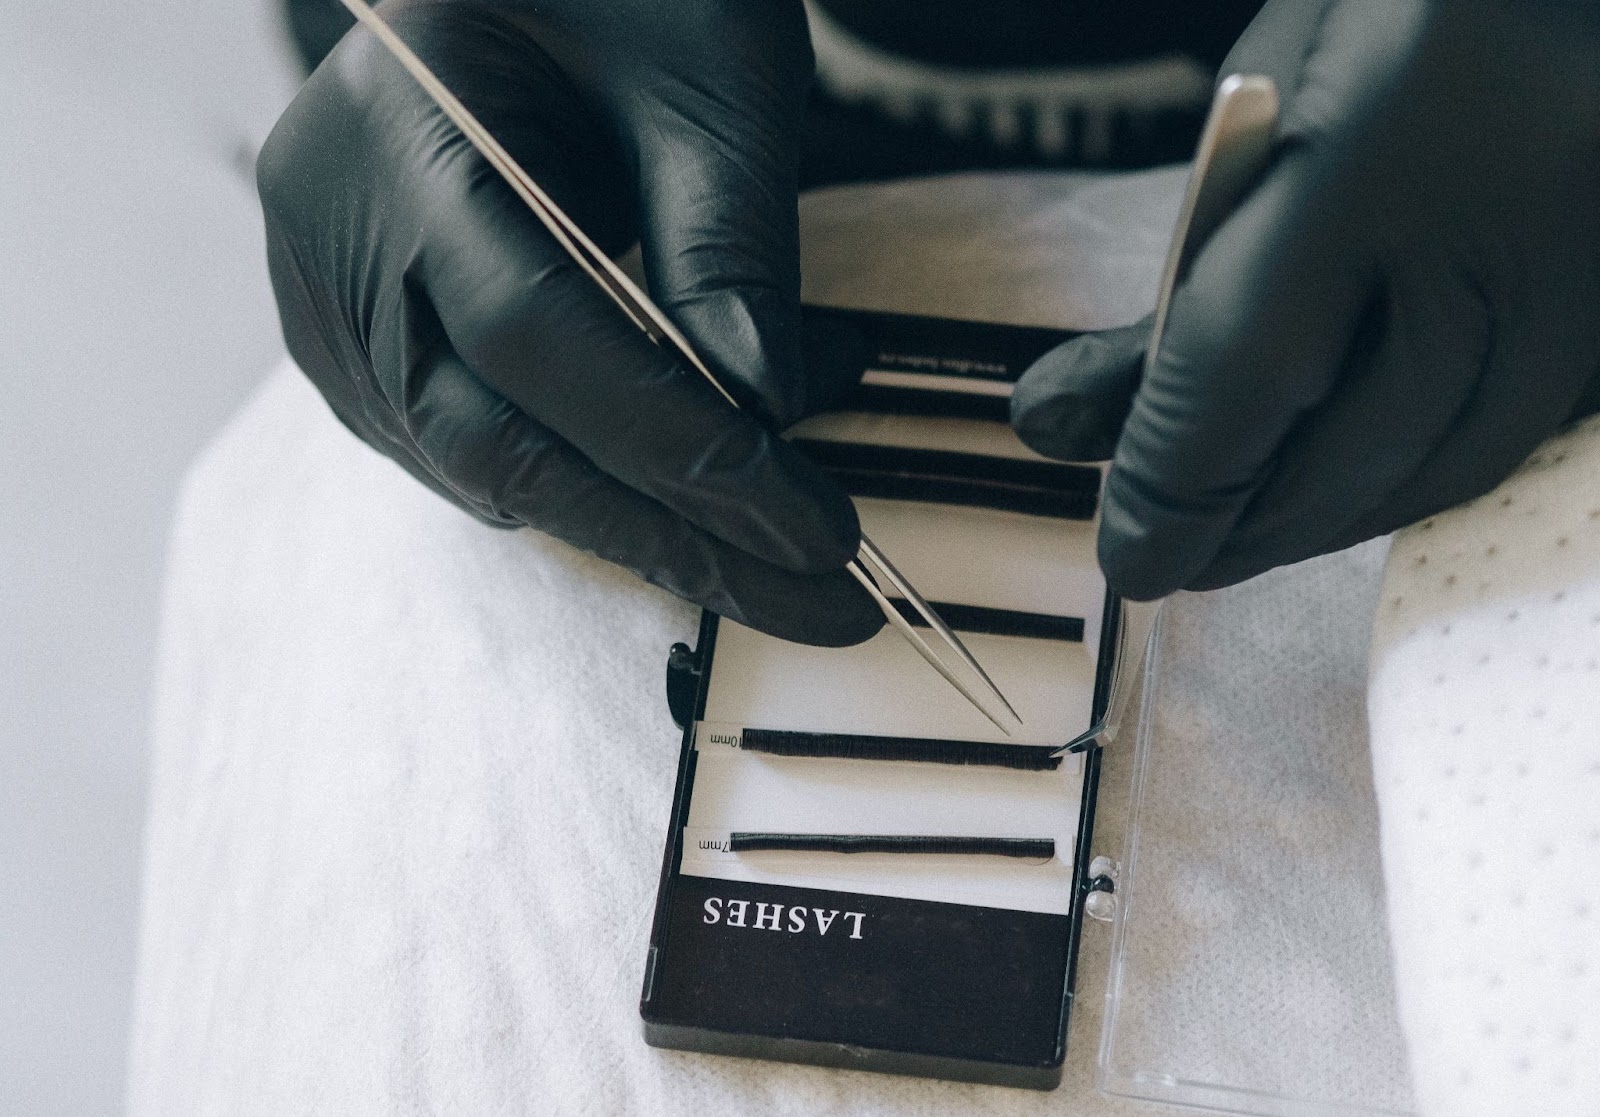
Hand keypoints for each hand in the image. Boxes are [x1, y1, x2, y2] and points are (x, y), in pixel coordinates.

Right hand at [257, 0, 880, 644]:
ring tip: (769, 556)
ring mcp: (327, 288)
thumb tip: (766, 418)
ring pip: (475, 465)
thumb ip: (727, 244)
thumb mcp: (708, 76)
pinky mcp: (360, 331)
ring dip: (633, 524)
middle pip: (491, 437)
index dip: (681, 450)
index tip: (813, 530)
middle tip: (812, 595)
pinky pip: (463, 444)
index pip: (536, 338)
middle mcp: (331, 226)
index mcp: (399, 131)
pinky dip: (580, 484)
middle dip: (669, 533)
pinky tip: (676, 502)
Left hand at [1012, 0, 1599, 599]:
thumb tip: (1063, 420)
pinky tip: (1350, 484)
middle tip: (1175, 557)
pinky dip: (1418, 472)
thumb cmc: (1409, 2)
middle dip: (1251, 528)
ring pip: (1456, 456)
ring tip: (1243, 536)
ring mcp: (1596, 248)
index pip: (1250, 360)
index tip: (1132, 551)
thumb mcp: (1265, 110)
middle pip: (1365, 442)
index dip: (1178, 482)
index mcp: (1394, 125)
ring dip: (1333, 519)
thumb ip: (1182, 272)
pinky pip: (1522, 425)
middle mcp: (1521, 200)